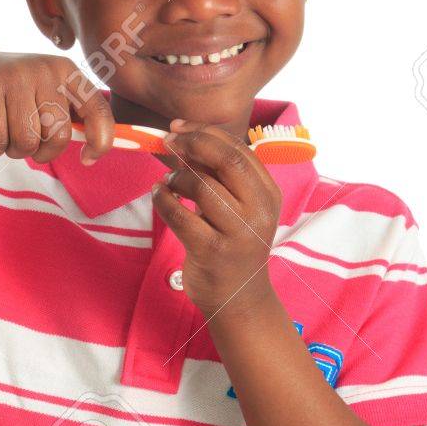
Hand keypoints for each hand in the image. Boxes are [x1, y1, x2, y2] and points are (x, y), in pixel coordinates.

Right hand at [0, 49, 113, 163]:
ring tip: (2, 130)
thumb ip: (69, 116)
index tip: (88, 159)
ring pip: (27, 143)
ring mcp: (15, 77)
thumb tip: (96, 150)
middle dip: (42, 152)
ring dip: (12, 150)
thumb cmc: (7, 93)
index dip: (101, 142)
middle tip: (26, 141)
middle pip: (59, 137)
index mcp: (65, 70)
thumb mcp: (42, 94)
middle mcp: (45, 69)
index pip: (98, 111)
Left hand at [152, 122, 281, 319]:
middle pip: (226, 160)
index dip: (205, 132)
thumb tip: (184, 138)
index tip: (180, 127)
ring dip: (176, 177)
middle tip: (169, 143)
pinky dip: (162, 200)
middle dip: (192, 144)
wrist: (239, 298)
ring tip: (167, 181)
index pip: (239, 149)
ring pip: (202, 186)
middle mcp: (259, 211)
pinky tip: (158, 195)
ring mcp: (238, 233)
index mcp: (268, 194)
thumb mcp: (240, 209)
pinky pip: (179, 216)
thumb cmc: (234, 245)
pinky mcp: (212, 252)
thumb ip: (222, 178)